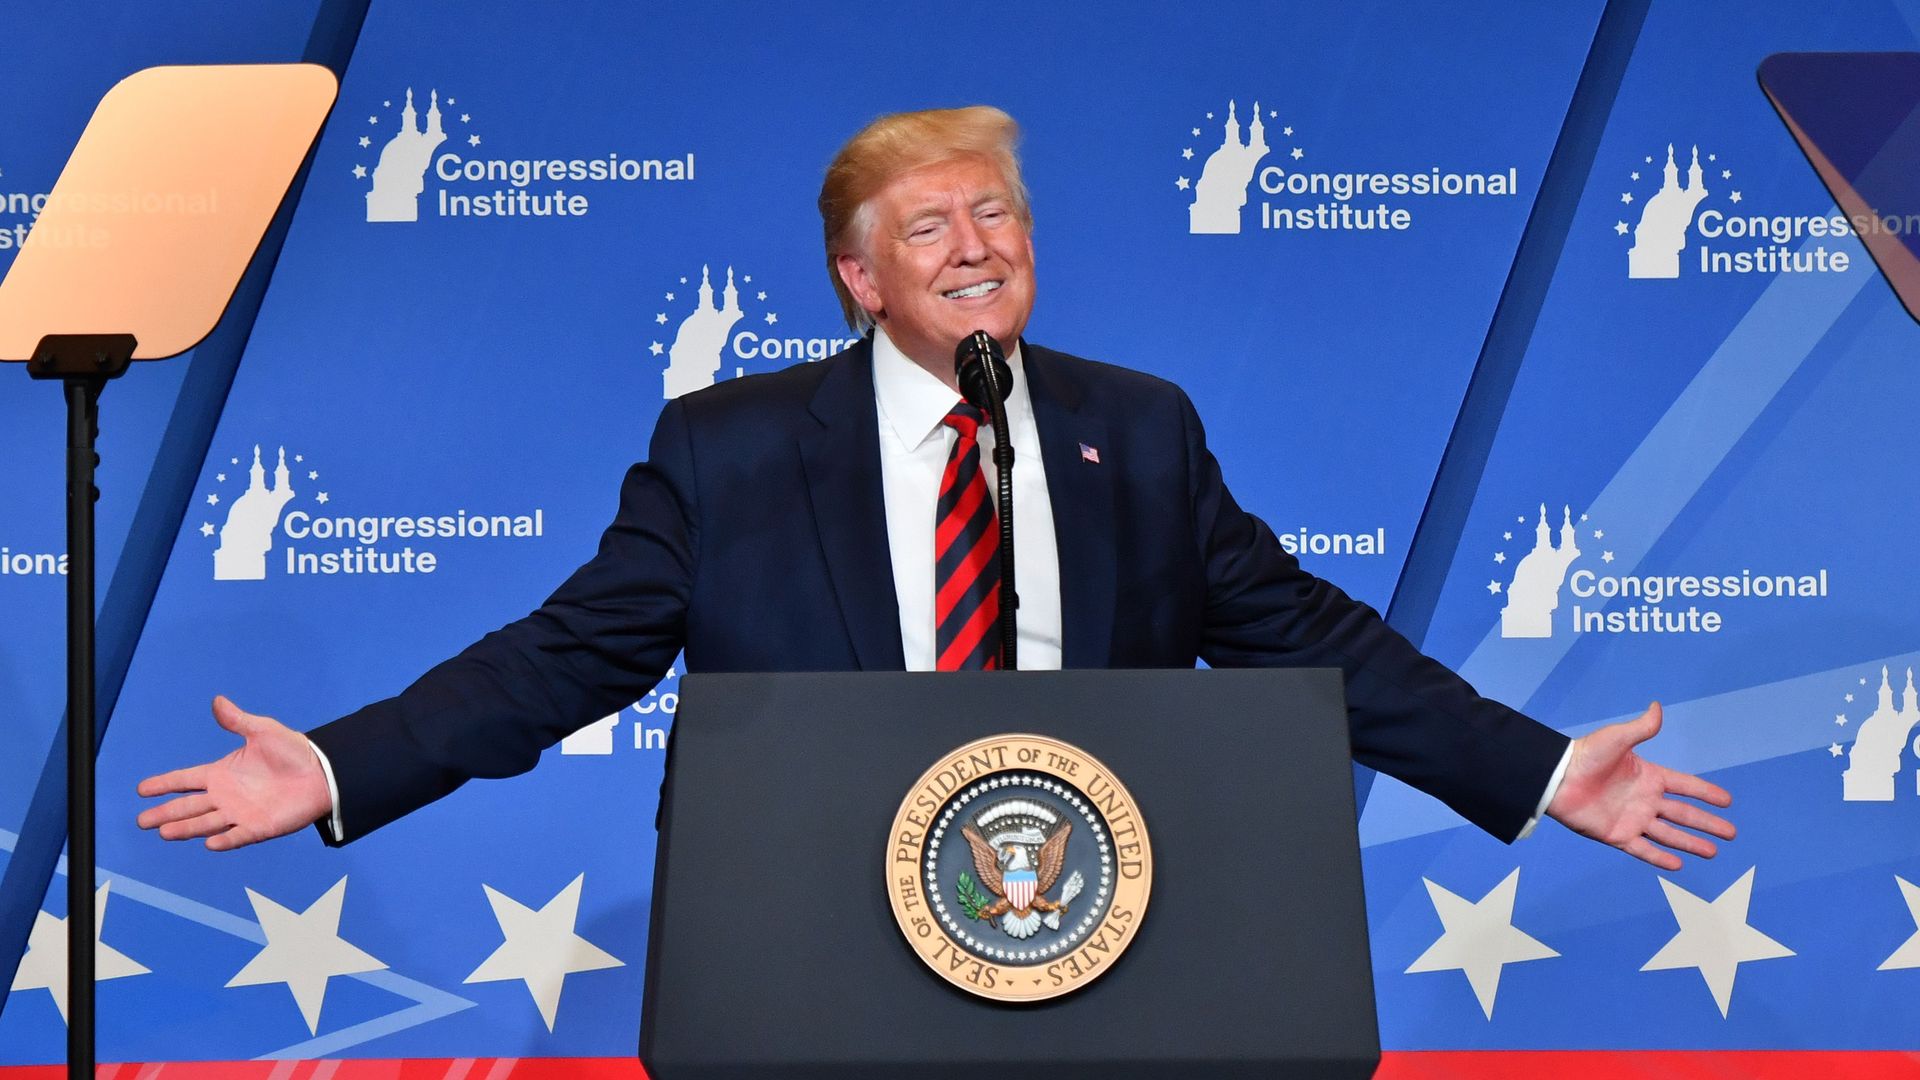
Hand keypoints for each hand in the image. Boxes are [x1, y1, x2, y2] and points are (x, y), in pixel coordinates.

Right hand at [136, 696, 331, 850]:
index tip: (141, 789)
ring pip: (206, 823)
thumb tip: (217, 701)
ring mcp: (240, 813)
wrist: (322, 772)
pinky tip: (210, 843)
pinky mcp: (258, 827)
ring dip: (186, 828)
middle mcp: (225, 796)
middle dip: (165, 813)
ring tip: (164, 832)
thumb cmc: (293, 751)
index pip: (185, 779)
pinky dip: (225, 840)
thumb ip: (238, 720)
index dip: (163, 784)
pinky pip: (238, 836)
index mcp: (221, 773)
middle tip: (142, 821)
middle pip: (188, 806)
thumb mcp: (263, 731)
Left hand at [1546, 702, 1733, 870]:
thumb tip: (1657, 706)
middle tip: (1732, 833)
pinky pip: (1643, 850)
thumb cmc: (1585, 755)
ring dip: (1691, 843)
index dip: (1706, 792)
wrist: (1557, 778)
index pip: (1685, 786)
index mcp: (1649, 777)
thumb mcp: (1616, 739)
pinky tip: (1678, 865)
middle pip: (1684, 814)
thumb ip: (1641, 728)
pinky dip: (1659, 858)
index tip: (1727, 801)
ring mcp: (1632, 819)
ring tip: (1713, 852)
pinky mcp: (1617, 835)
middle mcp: (1645, 800)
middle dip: (1707, 823)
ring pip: (1669, 834)